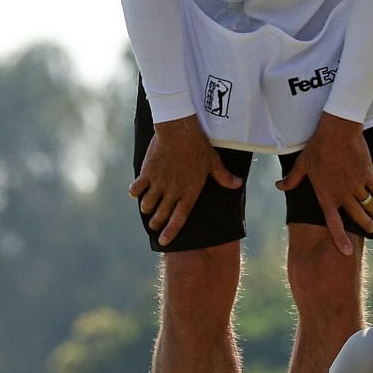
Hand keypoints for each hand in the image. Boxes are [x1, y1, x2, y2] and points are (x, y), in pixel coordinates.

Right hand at [128, 115, 240, 246]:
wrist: (179, 131)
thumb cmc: (199, 146)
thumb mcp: (213, 162)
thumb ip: (224, 177)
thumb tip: (238, 184)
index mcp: (189, 192)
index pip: (178, 219)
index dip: (170, 232)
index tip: (163, 241)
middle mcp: (173, 192)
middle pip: (161, 215)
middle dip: (156, 222)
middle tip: (154, 224)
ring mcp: (158, 183)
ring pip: (147, 205)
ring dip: (146, 209)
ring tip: (147, 208)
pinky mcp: (147, 173)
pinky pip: (136, 188)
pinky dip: (135, 192)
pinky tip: (135, 191)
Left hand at [275, 112, 372, 255]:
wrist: (337, 131)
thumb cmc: (318, 147)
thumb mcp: (302, 164)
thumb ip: (292, 179)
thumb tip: (279, 186)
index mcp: (326, 196)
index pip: (333, 224)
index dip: (340, 240)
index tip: (346, 252)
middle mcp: (342, 195)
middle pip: (358, 218)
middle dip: (366, 225)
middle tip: (371, 228)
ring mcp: (356, 186)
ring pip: (369, 206)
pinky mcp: (367, 175)